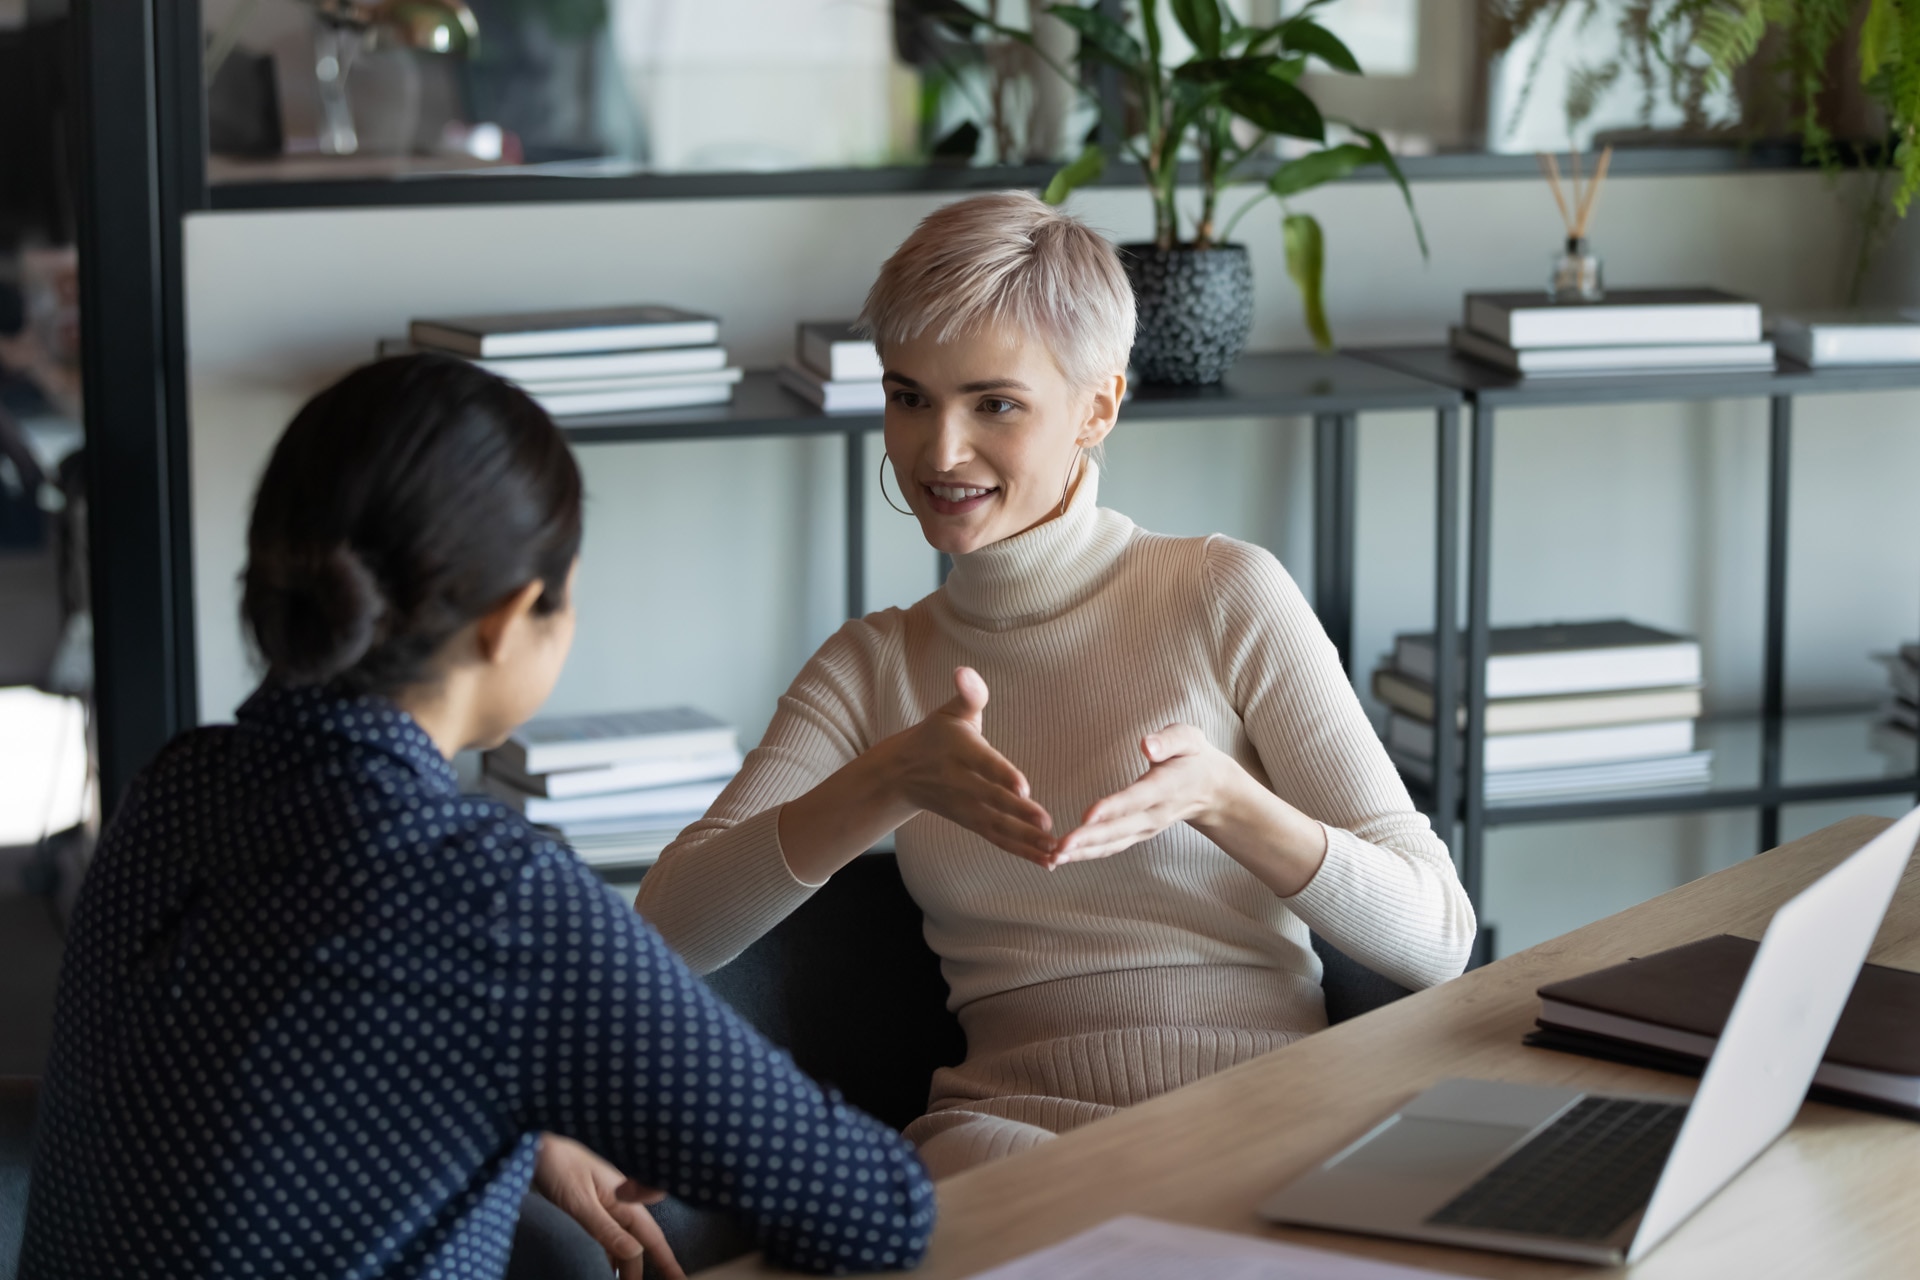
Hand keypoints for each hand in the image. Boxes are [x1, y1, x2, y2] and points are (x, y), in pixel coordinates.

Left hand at [534, 1134, 683, 1279]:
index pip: (652, 1239)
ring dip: (626, 1266)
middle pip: (637, 1246)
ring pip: (623, 1243)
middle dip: (642, 1273)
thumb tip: (635, 1253)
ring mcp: (606, 1205)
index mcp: (625, 1200)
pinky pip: (607, 1238)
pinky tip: (609, 1269)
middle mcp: (620, 1203)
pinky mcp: (590, 1208)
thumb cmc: (558, 1165)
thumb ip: (606, 1228)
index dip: (668, 1262)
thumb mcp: (580, 1201)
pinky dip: (609, 1256)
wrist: (537, 1144)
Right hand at [882, 666, 1056, 864]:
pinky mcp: (973, 823)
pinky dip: (1022, 852)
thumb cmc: (938, 735)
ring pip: (999, 827)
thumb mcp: (949, 711)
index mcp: (961, 752)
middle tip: (1048, 826)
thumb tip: (964, 671)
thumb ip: (968, 694)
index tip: (1023, 788)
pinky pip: (999, 840)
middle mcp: (963, 784)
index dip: (1003, 776)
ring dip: (1027, 842)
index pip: (984, 765)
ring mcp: (967, 808)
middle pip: (994, 801)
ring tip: (1056, 852)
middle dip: (1020, 816)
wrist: (903, 773)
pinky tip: (1049, 861)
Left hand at [1049, 724, 1236, 866]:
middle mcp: (1156, 813)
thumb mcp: (1189, 739)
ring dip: (1084, 852)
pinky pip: (1112, 847)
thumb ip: (1169, 740)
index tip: (1087, 816)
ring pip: (1114, 843)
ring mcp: (1147, 828)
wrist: (1211, 789)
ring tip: (1054, 856)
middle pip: (1121, 828)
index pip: (1137, 798)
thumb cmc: (1193, 756)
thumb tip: (1147, 745)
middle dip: (1090, 838)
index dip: (1113, 807)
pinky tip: (1062, 857)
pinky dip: (1088, 854)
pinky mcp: (1138, 834)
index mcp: (1166, 785)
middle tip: (1060, 846)